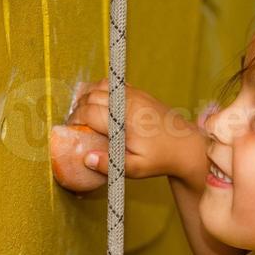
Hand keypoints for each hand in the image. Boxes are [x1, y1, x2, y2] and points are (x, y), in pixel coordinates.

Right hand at [51, 80, 204, 185]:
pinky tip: (96, 104)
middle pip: (91, 97)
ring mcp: (133, 94)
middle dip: (77, 109)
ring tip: (82, 113)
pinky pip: (112, 84)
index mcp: (125, 121)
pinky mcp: (138, 92)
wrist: (184, 145)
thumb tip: (86, 158)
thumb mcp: (134, 169)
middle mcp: (128, 103)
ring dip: (86, 97)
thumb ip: (109, 165)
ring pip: (99, 86)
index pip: (89, 113)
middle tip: (74, 124)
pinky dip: (99, 91)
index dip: (75, 120)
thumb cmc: (160, 159)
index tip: (70, 130)